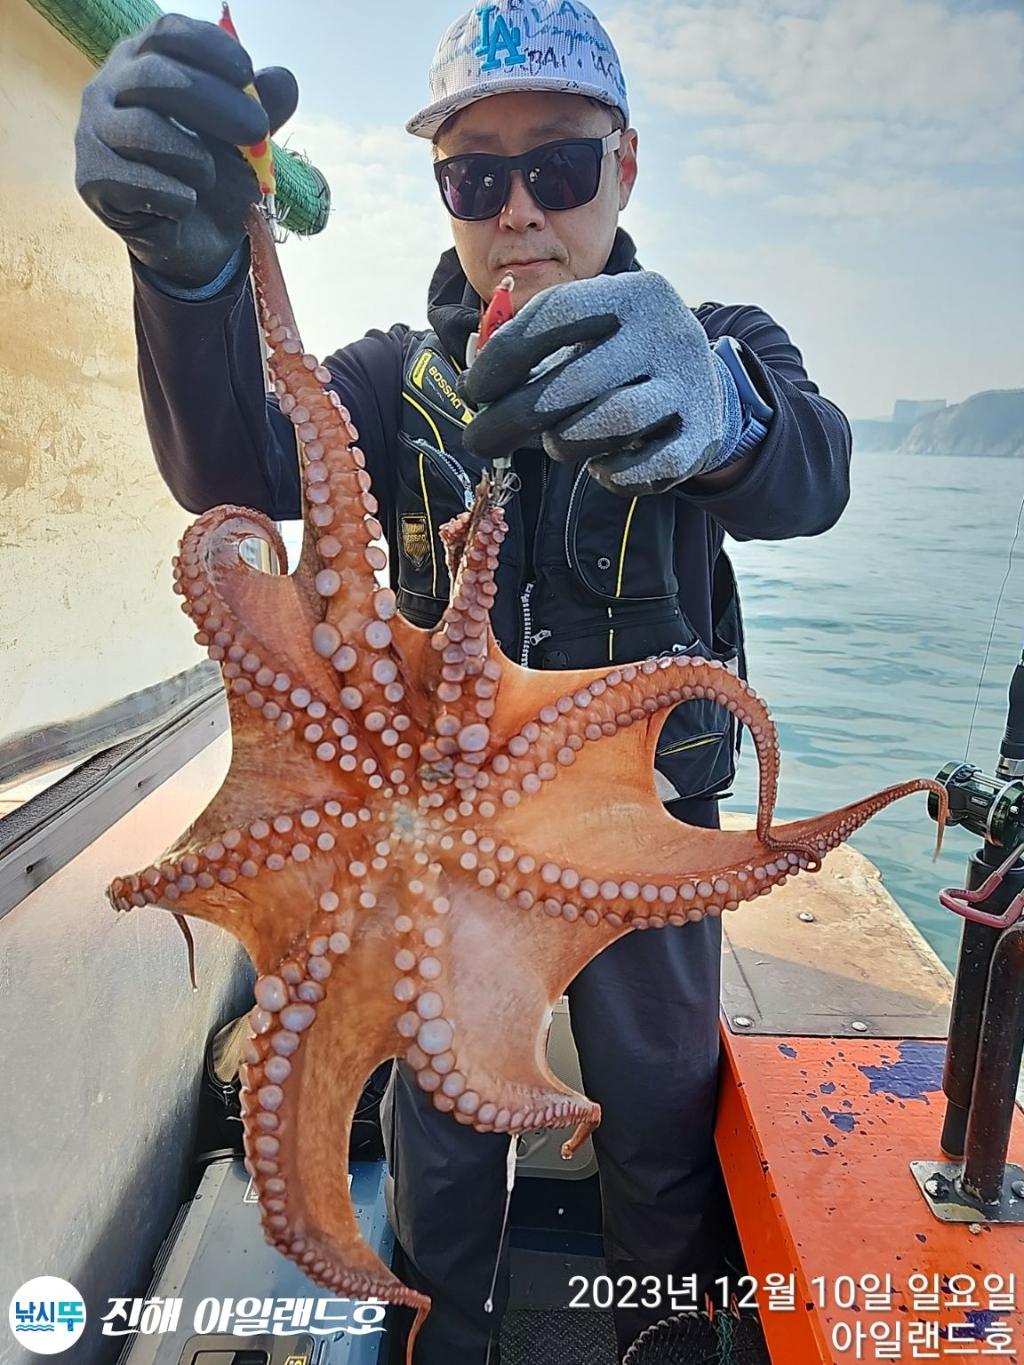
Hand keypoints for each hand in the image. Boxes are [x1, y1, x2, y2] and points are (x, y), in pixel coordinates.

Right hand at [75, 13, 297, 288]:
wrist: (192, 240)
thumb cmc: (212, 175)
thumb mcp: (244, 141)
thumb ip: (263, 108)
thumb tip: (283, 80)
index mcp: (142, 63)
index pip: (166, 34)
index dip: (207, 47)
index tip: (247, 73)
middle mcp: (108, 89)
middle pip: (153, 75)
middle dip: (212, 101)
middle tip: (257, 129)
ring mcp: (93, 132)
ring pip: (141, 128)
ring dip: (192, 156)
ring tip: (210, 176)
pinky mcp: (91, 179)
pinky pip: (133, 181)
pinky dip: (173, 195)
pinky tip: (187, 203)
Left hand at [459, 273, 735, 495]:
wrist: (704, 392)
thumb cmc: (618, 365)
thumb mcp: (583, 341)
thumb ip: (530, 357)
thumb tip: (476, 393)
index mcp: (631, 294)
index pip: (558, 314)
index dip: (505, 356)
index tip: (474, 390)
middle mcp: (665, 331)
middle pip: (578, 378)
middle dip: (515, 416)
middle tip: (480, 441)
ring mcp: (689, 383)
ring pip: (614, 421)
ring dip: (568, 442)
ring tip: (557, 444)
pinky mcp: (702, 435)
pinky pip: (646, 466)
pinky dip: (611, 475)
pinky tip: (599, 465)